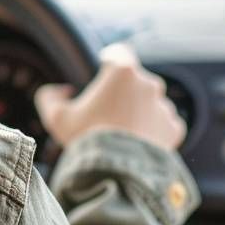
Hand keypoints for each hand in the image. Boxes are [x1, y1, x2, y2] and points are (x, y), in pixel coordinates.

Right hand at [34, 43, 185, 151]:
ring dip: (140, 112)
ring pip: (151, 103)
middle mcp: (149, 83)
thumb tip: (58, 91)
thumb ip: (49, 97)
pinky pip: (164, 125)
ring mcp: (164, 106)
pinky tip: (138, 143)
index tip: (105, 69)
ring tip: (123, 133)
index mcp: (123, 71)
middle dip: (125, 93)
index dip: (111, 60)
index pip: (120, 52)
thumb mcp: (57, 117)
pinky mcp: (174, 129)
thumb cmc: (86, 139)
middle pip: (136, 80)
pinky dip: (154, 131)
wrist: (116, 172)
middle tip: (109, 113)